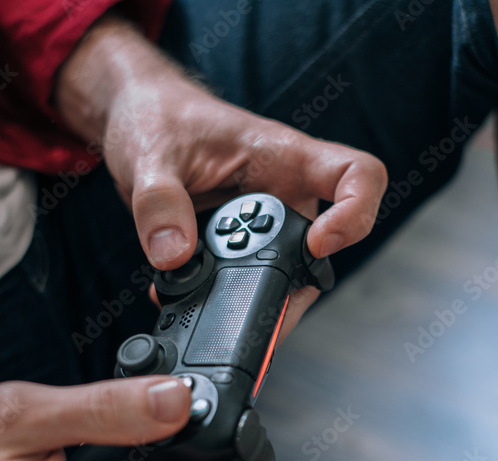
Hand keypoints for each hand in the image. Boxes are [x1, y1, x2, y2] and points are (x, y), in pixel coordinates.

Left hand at [56, 15, 386, 328]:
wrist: (139, 120)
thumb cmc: (159, 117)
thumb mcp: (149, 154)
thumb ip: (160, 203)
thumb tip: (175, 257)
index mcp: (285, 157)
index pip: (358, 176)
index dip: (355, 214)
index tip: (318, 246)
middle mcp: (287, 194)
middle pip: (322, 254)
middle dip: (288, 289)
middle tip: (245, 307)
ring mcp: (268, 226)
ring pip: (286, 278)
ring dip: (250, 299)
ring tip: (201, 301)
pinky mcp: (243, 248)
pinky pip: (248, 282)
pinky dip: (220, 298)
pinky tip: (183, 294)